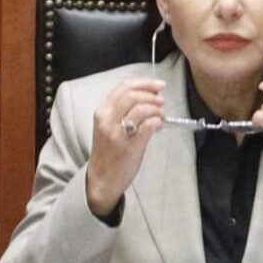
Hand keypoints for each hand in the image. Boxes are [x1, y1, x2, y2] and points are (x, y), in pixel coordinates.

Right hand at [86, 78, 164, 215]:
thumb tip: (147, 96)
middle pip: (133, 95)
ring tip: (160, 115)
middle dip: (152, 95)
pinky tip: (158, 125)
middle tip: (161, 101)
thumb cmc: (108, 152)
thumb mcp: (107, 125)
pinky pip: (148, 125)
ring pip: (142, 109)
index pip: (123, 87)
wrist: (102, 178)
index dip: (144, 83)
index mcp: (102, 112)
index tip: (157, 85)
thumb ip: (121, 110)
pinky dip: (157, 121)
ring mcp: (119, 134)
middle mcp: (108, 120)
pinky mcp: (131, 146)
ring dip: (157, 109)